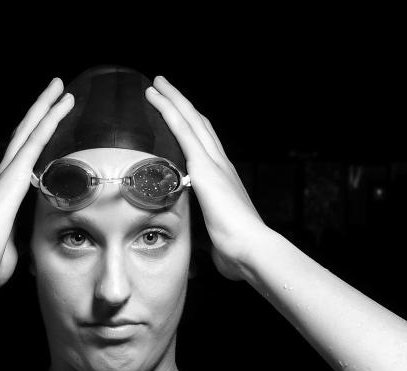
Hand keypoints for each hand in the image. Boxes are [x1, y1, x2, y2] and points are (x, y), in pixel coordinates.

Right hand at [0, 78, 73, 291]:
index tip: (44, 126)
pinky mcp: (15, 171)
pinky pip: (37, 138)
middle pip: (24, 135)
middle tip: (54, 92)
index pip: (22, 159)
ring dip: (46, 106)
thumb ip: (22, 244)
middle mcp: (4, 176)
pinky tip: (63, 102)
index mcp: (4, 193)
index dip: (32, 140)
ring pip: (31, 129)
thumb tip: (28, 256)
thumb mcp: (12, 250)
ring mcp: (9, 171)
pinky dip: (51, 117)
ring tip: (60, 87)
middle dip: (39, 113)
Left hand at [144, 76, 267, 280]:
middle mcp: (221, 164)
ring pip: (189, 119)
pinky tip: (155, 94)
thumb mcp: (220, 241)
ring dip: (172, 98)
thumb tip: (210, 252)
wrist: (251, 248)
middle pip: (199, 125)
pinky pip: (181, 128)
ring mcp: (213, 162)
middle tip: (166, 87)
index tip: (184, 117)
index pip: (207, 147)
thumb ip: (212, 239)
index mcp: (225, 181)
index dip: (195, 129)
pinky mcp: (203, 164)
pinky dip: (168, 108)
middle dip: (183, 105)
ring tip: (157, 83)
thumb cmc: (239, 252)